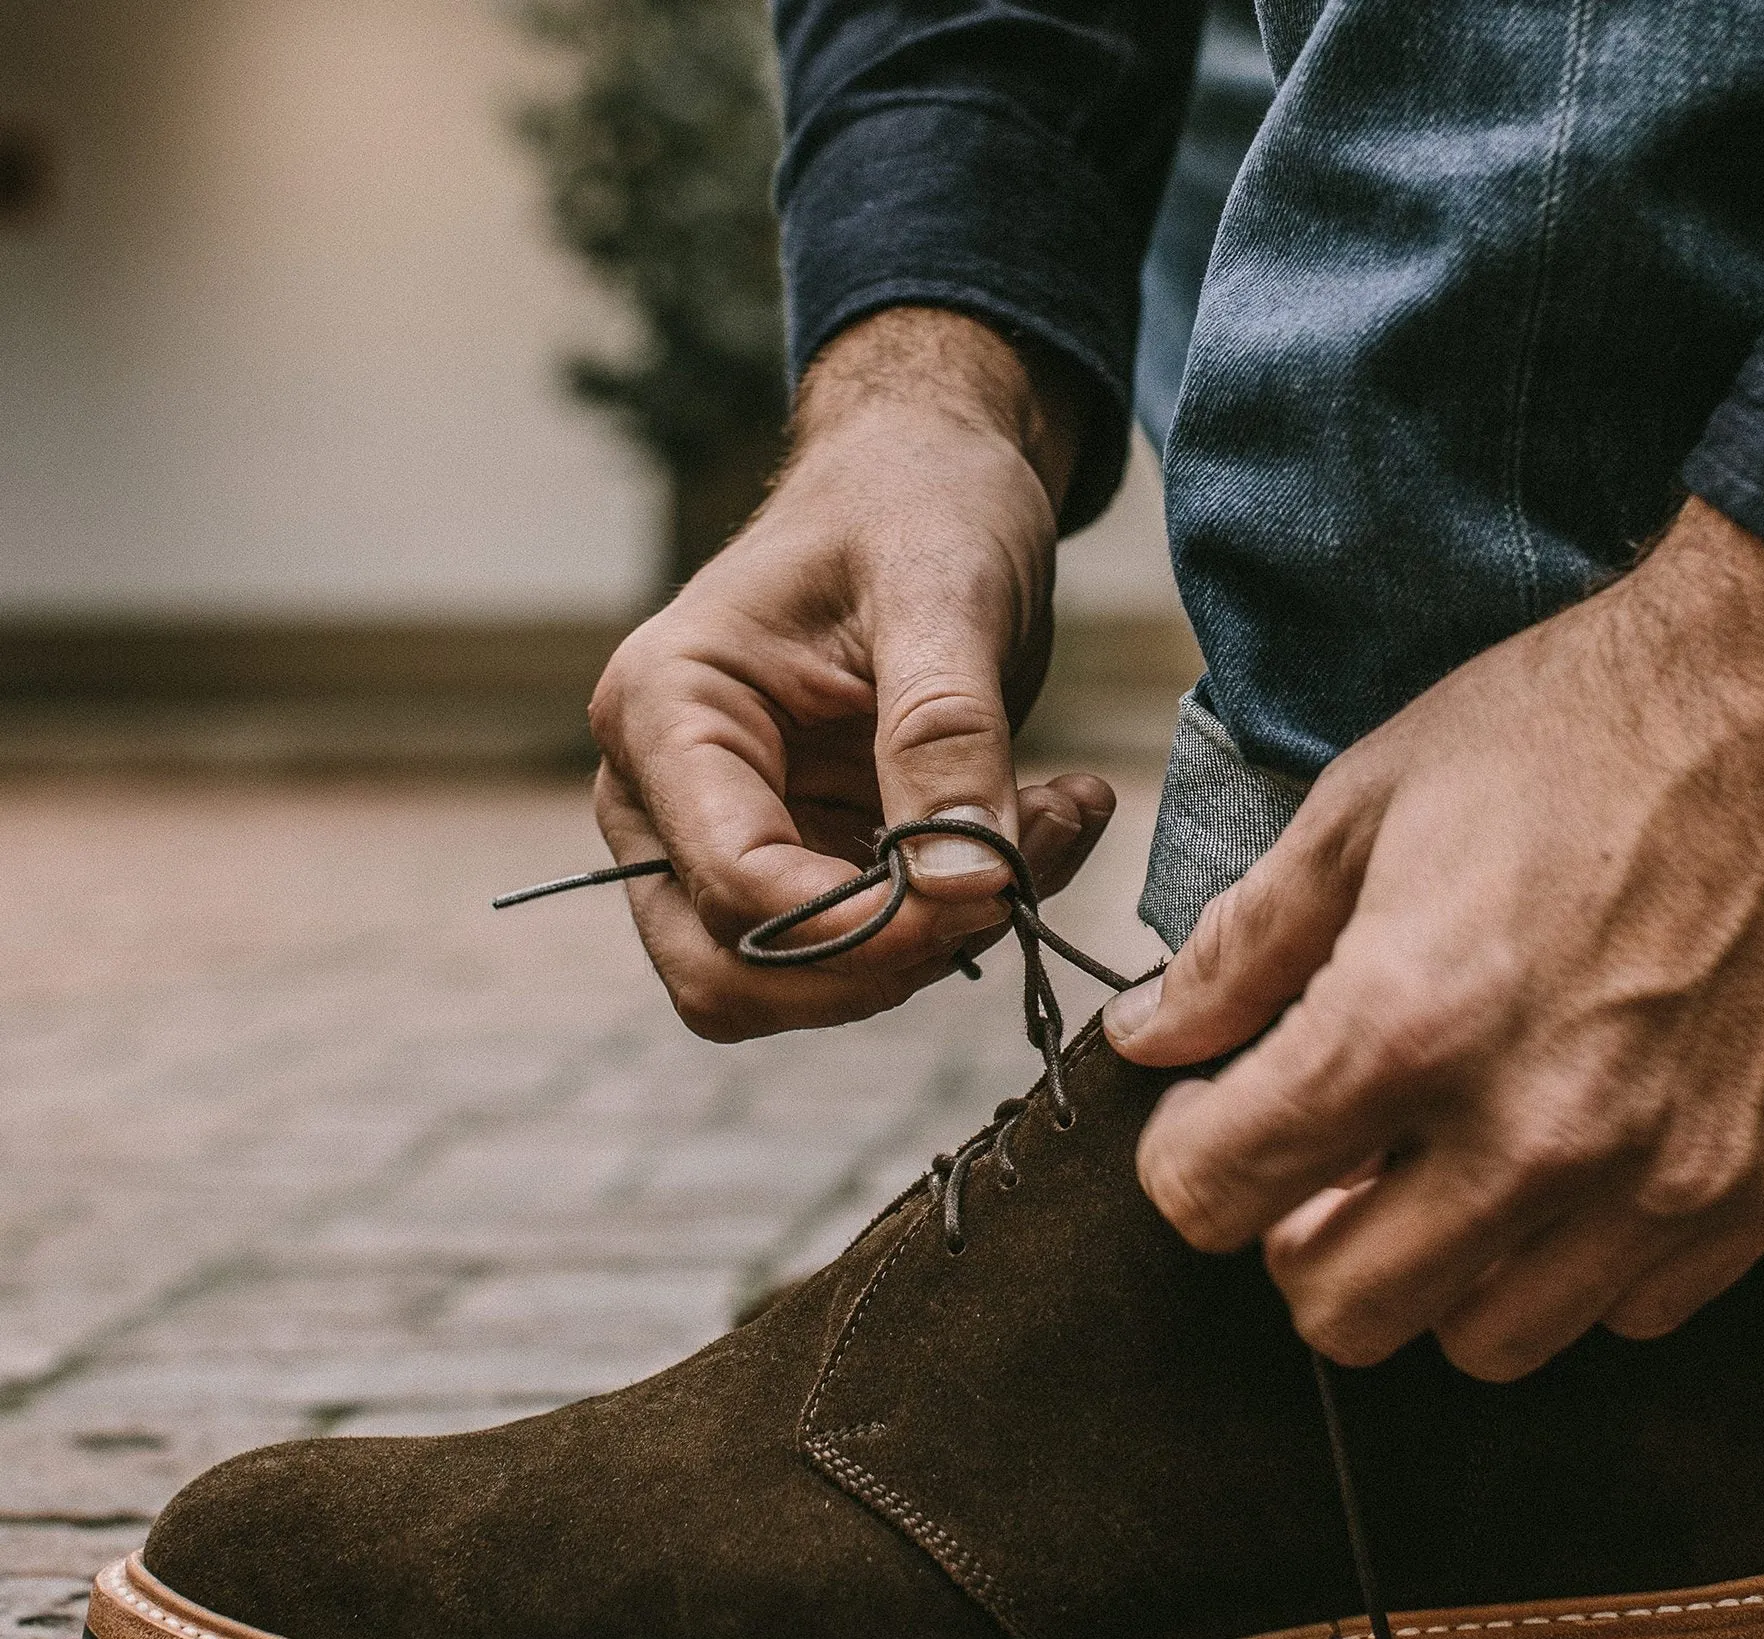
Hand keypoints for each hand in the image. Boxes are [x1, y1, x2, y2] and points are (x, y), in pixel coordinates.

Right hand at [590, 308, 1115, 1039]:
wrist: (924, 477)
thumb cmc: (913, 501)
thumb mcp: (942, 589)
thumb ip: (946, 734)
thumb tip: (965, 882)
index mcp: (665, 713)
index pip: (730, 884)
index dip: (859, 923)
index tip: (990, 888)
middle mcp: (665, 795)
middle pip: (726, 975)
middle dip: (878, 964)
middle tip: (1012, 884)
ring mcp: (721, 841)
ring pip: (793, 985)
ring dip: (930, 948)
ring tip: (1048, 827)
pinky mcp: (798, 863)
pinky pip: (861, 952)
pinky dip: (955, 922)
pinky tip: (1037, 831)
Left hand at [1104, 501, 1763, 1379]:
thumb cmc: (1568, 731)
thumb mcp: (1363, 807)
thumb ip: (1240, 948)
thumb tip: (1148, 1038)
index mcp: (1404, 1025)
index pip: (1214, 1196)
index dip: (1184, 1158)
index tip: (1210, 1114)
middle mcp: (1531, 1134)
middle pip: (1339, 1311)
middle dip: (1294, 1241)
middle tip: (1318, 1158)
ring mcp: (1657, 1178)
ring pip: (1482, 1341)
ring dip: (1434, 1271)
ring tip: (1441, 1166)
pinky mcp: (1758, 1188)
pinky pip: (1625, 1312)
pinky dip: (1570, 1266)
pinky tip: (1564, 1163)